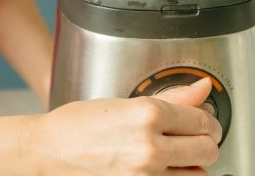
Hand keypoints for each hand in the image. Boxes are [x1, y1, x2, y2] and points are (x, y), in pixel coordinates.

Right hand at [27, 77, 221, 174]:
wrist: (46, 153)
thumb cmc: (76, 126)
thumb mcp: (122, 103)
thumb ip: (169, 99)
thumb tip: (201, 88)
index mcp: (147, 114)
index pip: (202, 120)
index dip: (205, 120)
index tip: (201, 122)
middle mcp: (150, 147)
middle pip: (208, 149)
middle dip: (204, 143)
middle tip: (193, 139)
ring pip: (198, 175)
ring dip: (190, 165)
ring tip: (171, 157)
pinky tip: (160, 170)